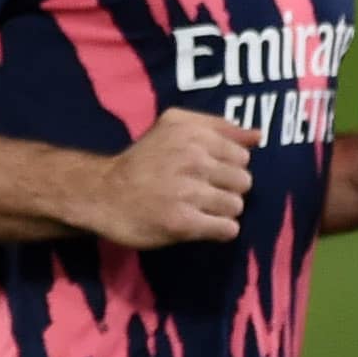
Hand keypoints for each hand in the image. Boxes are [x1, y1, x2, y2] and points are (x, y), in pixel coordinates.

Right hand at [83, 109, 259, 248]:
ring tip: (196, 209)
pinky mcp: (183, 222)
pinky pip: (227, 229)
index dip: (225, 167)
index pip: (242, 157)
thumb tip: (257, 136)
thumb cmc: (141, 161)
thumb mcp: (172, 126)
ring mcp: (188, 193)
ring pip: (236, 206)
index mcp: (193, 135)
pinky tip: (198, 225)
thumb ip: (217, 126)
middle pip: (243, 182)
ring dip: (220, 211)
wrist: (100, 194)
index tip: (203, 172)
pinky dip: (217, 230)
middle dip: (225, 189)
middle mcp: (193, 160)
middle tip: (198, 193)